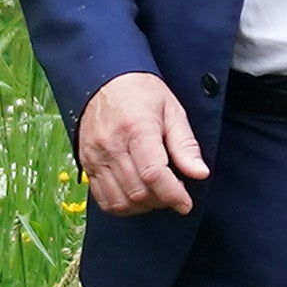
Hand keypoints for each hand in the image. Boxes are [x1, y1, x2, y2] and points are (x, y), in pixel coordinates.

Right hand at [73, 71, 203, 216]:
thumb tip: (200, 173)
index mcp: (137, 128)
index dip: (173, 194)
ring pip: (120, 200)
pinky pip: (103, 199)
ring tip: (156, 193)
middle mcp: (112, 145)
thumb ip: (185, 144)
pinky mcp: (86, 164)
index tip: (185, 203)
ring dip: (143, 206)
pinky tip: (136, 196)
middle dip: (161, 200)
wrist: (105, 80)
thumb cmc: (142, 93)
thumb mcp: (172, 110)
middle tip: (174, 191)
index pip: (153, 174)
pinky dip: (122, 205)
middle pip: (138, 191)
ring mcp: (96, 156)